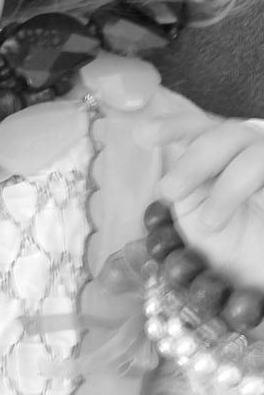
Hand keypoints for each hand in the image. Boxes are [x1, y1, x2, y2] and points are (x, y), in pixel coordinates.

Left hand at [135, 112, 263, 228]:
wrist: (256, 268)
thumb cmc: (226, 237)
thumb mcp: (193, 209)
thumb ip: (180, 183)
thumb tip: (157, 164)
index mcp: (219, 147)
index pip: (196, 127)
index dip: (171, 126)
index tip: (142, 136)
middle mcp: (249, 147)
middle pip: (223, 137)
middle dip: (192, 164)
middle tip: (168, 194)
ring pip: (254, 158)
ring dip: (227, 189)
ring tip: (210, 225)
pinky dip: (257, 196)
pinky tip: (251, 213)